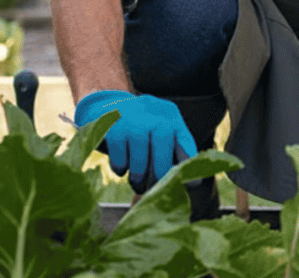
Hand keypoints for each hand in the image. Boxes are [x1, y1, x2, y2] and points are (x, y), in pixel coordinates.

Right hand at [74, 90, 197, 193]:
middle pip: (162, 148)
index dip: (189, 165)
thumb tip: (189, 183)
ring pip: (140, 158)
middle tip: (155, 188)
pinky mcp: (112, 128)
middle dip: (160, 174)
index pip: (185, 142)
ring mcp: (132, 118)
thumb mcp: (158, 130)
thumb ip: (172, 150)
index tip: (193, 184)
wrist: (105, 109)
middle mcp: (154, 113)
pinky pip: (120, 159)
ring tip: (137, 184)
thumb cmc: (139, 128)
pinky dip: (120, 169)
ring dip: (139, 177)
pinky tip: (122, 167)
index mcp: (170, 116)